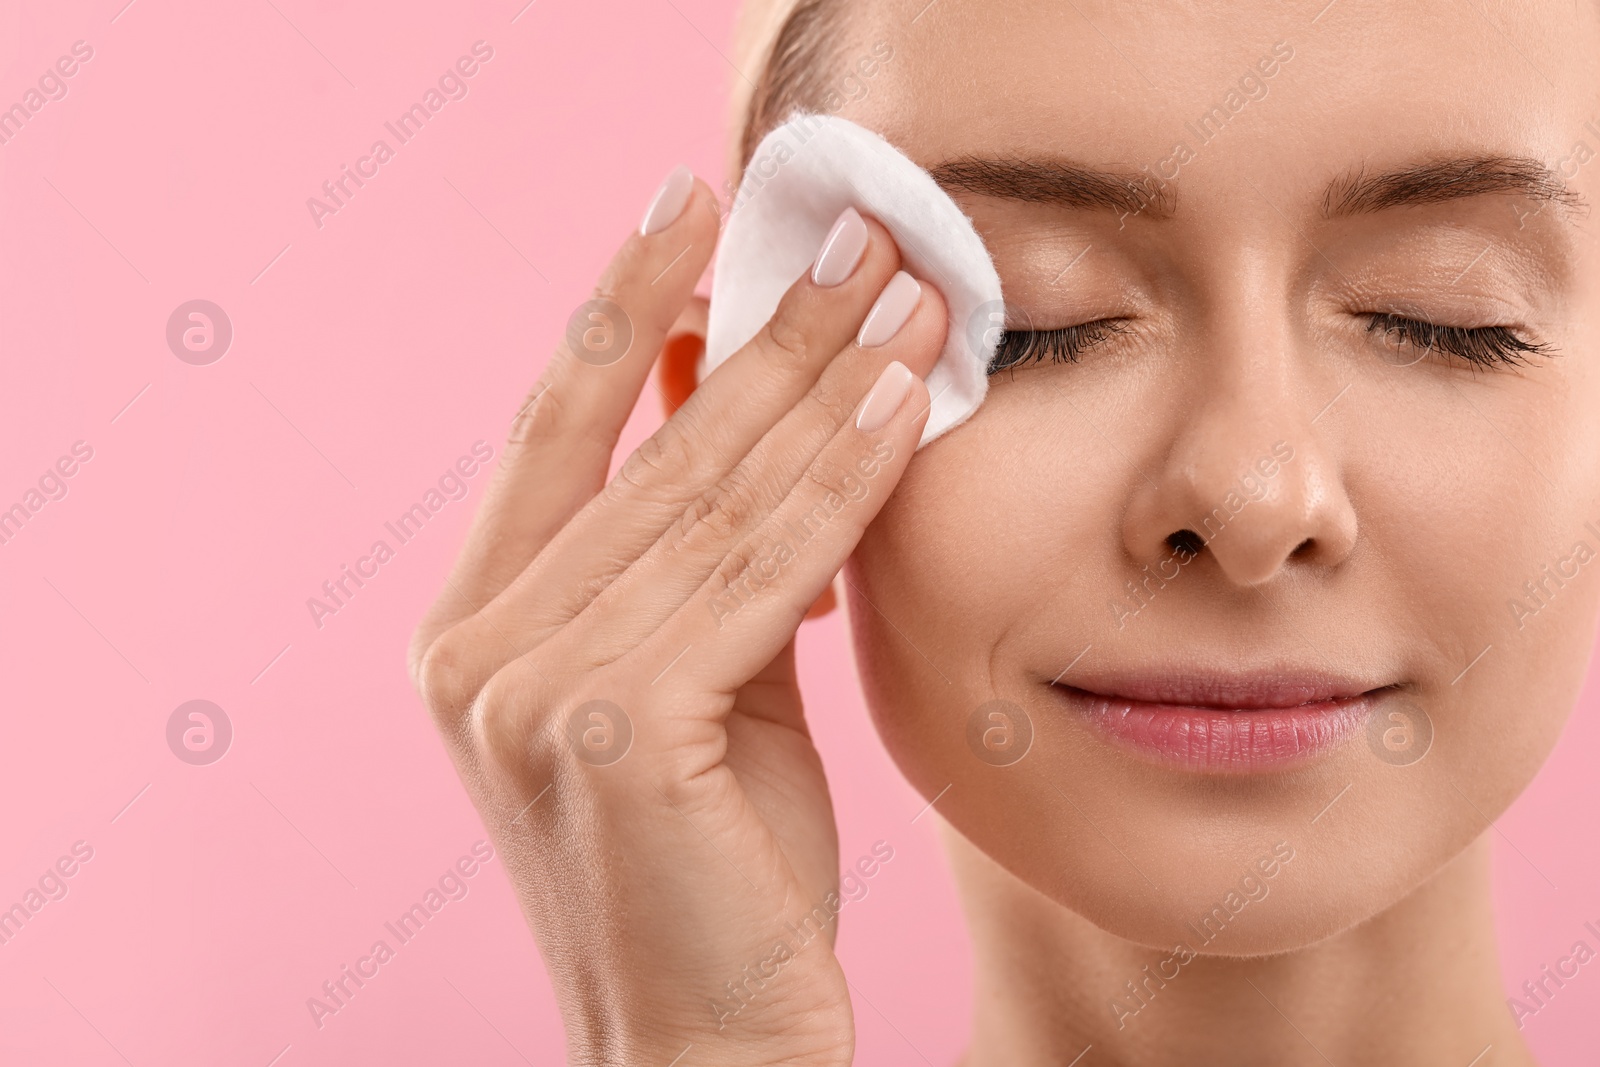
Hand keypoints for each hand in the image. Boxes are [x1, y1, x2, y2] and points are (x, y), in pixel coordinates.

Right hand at [408, 171, 945, 1065]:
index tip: (689, 205)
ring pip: (711, 497)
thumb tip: (720, 389)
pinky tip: (902, 400)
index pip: (553, 429)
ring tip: (905, 292)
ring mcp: (529, 686)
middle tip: (858, 234)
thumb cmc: (714, 872)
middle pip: (647, 450)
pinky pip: (759, 569)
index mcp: (474, 631)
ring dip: (820, 380)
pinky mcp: (612, 723)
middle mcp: (475, 651)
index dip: (619, 305)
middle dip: (763, 330)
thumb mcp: (699, 680)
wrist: (712, 1047)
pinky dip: (842, 480)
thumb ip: (697, 549)